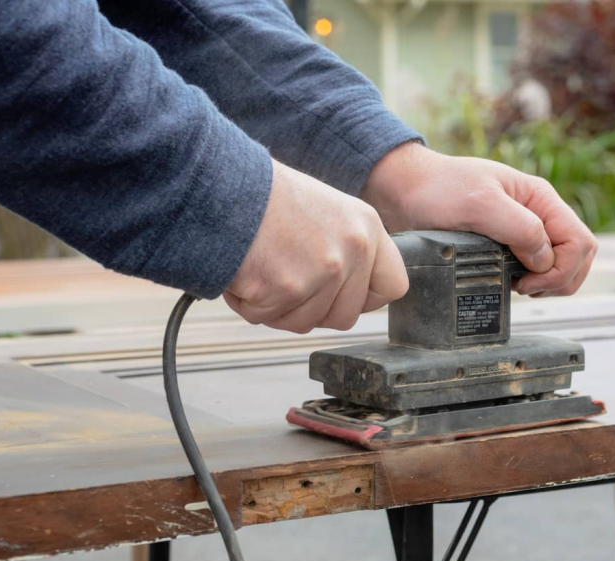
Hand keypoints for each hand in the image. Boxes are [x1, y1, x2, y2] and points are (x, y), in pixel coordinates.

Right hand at [224, 160, 408, 332]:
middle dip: (313, 309)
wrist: (221, 184)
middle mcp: (352, 250)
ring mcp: (321, 272)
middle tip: (286, 278)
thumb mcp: (326, 212)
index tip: (342, 293)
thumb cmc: (264, 197)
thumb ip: (346, 250)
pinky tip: (244, 271)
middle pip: (344, 316)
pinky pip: (266, 318)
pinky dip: (248, 303)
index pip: (393, 287)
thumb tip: (351, 291)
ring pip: (304, 323)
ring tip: (262, 267)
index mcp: (367, 228)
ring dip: (277, 307)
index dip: (365, 299)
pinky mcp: (285, 289)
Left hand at [362, 143, 597, 296]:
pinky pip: (537, 269)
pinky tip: (512, 284)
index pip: (580, 241)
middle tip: (525, 289)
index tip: (527, 282)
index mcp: (540, 199)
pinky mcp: (507, 245)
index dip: (562, 270)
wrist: (405, 190)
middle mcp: (538, 214)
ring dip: (549, 284)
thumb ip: (519, 227)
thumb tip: (545, 259)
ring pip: (562, 265)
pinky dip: (533, 283)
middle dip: (560, 280)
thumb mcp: (480, 204)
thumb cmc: (438, 189)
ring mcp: (524, 230)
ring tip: (519, 287)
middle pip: (579, 256)